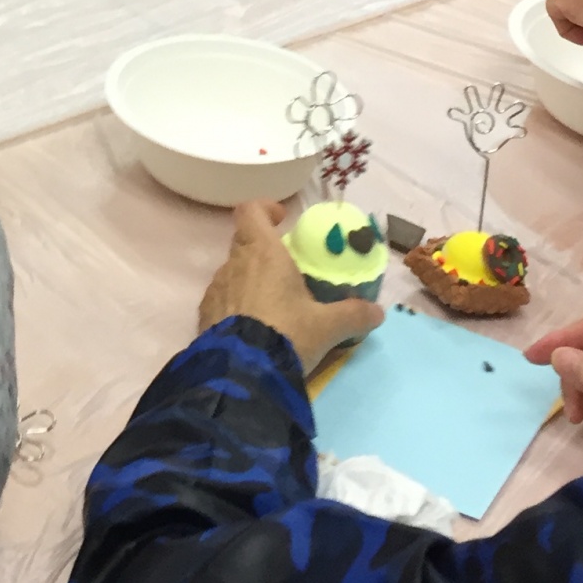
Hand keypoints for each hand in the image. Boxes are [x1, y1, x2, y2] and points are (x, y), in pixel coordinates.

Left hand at [196, 201, 383, 375]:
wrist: (241, 374)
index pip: (251, 211)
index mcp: (263, 252)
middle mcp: (234, 264)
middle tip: (289, 269)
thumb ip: (354, 315)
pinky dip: (237, 304)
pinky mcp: (205, 315)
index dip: (264, 209)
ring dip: (251, 279)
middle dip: (265, 249)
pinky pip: (223, 299)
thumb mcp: (328, 327)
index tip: (282, 218)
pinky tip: (254, 327)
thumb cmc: (287, 334)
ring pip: (233, 271)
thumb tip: (377, 313)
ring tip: (275, 303)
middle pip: (245, 241)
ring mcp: (216, 289)